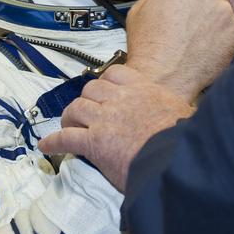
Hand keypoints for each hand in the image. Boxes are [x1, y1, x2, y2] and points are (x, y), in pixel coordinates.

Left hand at [40, 64, 191, 191]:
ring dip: (69, 118)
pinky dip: (53, 142)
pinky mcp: (94, 143)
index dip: (105, 83)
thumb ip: (173, 109)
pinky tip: (46, 147)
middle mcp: (120, 99)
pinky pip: (65, 138)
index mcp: (144, 89)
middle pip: (91, 89)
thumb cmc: (187, 140)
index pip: (115, 74)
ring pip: (76, 109)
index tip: (105, 92)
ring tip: (68, 127)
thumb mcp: (186, 114)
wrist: (179, 160)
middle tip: (86, 114)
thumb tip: (185, 115)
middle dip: (86, 100)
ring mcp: (105, 120)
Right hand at [125, 0, 233, 100]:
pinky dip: (223, 35)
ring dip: (213, 18)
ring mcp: (224, 9)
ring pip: (222, 7)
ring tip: (195, 38)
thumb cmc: (149, 47)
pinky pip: (232, 26)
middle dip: (202, 0)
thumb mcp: (140, 9)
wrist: (164, 79)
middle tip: (189, 22)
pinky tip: (206, 46)